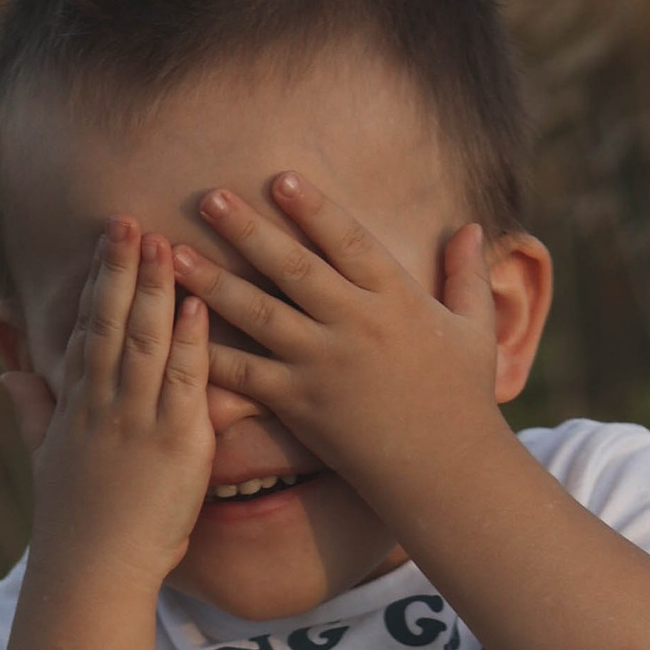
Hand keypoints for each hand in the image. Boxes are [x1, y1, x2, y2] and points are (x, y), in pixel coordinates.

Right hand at [5, 217, 213, 588]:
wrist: (91, 573)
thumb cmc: (72, 526)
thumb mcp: (44, 460)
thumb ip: (31, 410)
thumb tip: (9, 373)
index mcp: (75, 406)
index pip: (87, 331)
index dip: (98, 284)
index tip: (106, 242)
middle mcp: (103, 406)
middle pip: (111, 323)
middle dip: (120, 268)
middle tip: (129, 219)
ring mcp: (138, 422)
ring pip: (146, 341)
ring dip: (155, 288)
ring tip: (163, 241)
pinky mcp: (174, 446)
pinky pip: (185, 382)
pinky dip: (191, 341)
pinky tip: (196, 303)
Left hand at [171, 178, 515, 535]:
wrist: (446, 472)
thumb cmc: (463, 400)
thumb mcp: (475, 332)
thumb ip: (469, 277)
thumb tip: (475, 228)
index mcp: (394, 299)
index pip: (348, 241)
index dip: (314, 207)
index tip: (280, 177)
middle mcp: (353, 325)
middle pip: (292, 267)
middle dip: (249, 230)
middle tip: (210, 196)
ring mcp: (322, 366)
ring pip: (259, 315)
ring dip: (213, 282)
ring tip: (173, 255)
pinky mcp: (301, 405)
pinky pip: (247, 375)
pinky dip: (211, 354)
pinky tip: (176, 333)